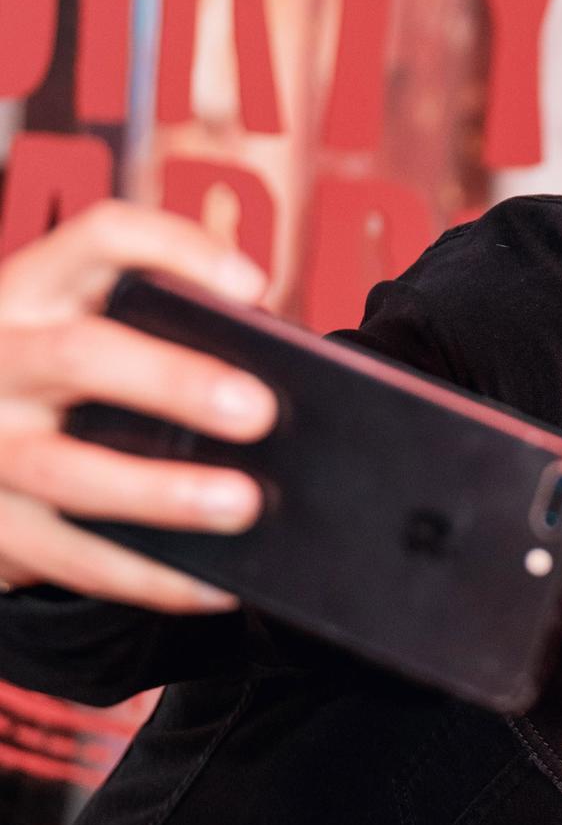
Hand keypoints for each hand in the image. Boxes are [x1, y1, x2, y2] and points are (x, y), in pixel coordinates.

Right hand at [0, 199, 275, 609]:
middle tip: (258, 409)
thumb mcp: (73, 337)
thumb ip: (152, 337)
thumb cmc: (50, 394)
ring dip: (165, 492)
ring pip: (72, 471)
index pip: (95, 240)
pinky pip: (80, 559)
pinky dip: (154, 577)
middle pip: (79, 356)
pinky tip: (215, 585)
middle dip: (173, 381)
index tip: (252, 284)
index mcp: (26, 294)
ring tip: (244, 502)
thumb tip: (273, 377)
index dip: (174, 249)